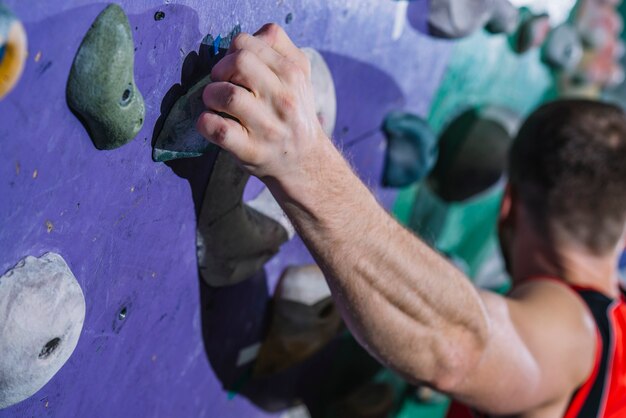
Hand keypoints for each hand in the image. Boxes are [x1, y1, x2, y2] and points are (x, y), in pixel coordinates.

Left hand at [196, 23, 330, 187]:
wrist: (305, 162)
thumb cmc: (293, 115)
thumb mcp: (298, 77)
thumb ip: (277, 49)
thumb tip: (244, 41)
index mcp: (293, 74)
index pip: (247, 43)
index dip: (232, 53)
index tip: (234, 70)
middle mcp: (284, 98)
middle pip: (238, 63)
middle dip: (219, 71)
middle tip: (222, 85)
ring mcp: (268, 126)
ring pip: (225, 95)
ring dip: (210, 96)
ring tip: (216, 105)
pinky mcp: (251, 150)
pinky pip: (217, 128)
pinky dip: (205, 122)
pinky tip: (211, 123)